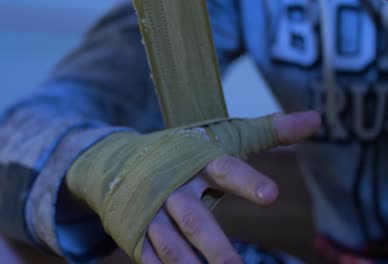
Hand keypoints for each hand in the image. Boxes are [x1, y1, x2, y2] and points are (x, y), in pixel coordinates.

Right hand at [141, 111, 320, 263]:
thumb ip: (269, 131)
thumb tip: (317, 119)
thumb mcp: (221, 137)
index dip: (246, 181)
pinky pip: (149, 256)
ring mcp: (151, 211)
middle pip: (196, 219)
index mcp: (197, 161)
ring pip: (171, 244)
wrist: (117, 158)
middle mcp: (173, 186)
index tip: (272, 194)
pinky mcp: (135, 230)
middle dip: (217, 247)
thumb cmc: (181, 151)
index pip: (225, 169)